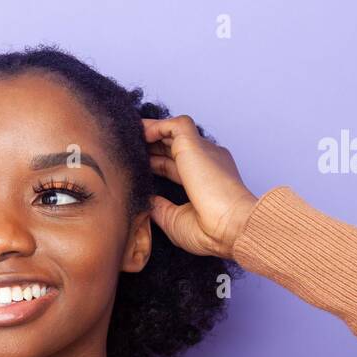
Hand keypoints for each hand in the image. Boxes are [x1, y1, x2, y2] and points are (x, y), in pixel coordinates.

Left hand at [142, 115, 258, 259]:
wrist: (230, 228)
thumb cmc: (210, 231)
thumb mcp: (175, 220)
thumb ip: (160, 207)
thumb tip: (146, 200)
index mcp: (204, 180)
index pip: (174, 165)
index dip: (155, 164)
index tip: (135, 166)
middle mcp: (205, 163)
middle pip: (172, 147)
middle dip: (150, 147)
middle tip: (126, 149)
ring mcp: (203, 152)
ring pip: (174, 132)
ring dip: (152, 132)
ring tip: (129, 135)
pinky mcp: (196, 145)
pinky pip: (176, 125)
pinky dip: (157, 125)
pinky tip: (140, 133)